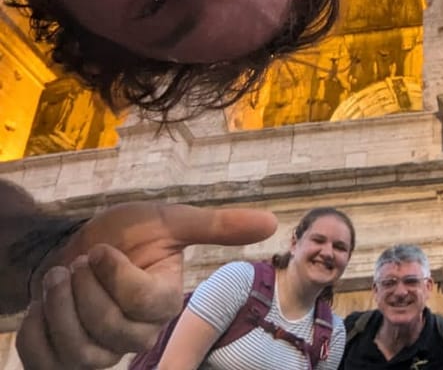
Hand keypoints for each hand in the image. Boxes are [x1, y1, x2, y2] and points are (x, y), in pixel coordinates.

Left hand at [16, 202, 276, 369]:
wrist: (73, 248)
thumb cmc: (126, 234)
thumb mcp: (169, 221)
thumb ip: (217, 226)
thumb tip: (273, 222)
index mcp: (164, 303)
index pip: (146, 304)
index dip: (117, 275)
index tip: (103, 250)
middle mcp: (137, 337)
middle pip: (109, 330)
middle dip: (82, 289)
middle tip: (81, 262)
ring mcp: (100, 354)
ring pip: (77, 351)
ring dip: (57, 306)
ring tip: (59, 277)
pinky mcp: (63, 362)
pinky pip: (43, 360)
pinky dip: (35, 327)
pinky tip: (44, 303)